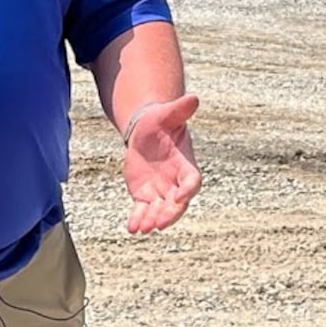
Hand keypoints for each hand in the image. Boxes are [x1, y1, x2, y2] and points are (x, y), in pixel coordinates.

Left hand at [122, 95, 201, 234]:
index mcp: (186, 164)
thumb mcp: (166, 114)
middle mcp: (176, 182)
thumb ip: (179, 110)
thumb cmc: (159, 122)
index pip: (192, 181)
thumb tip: (193, 98)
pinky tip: (131, 228)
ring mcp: (161, 191)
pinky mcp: (145, 196)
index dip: (188, 190)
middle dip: (169, 214)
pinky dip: (138, 220)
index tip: (180, 197)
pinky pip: (143, 211)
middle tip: (159, 223)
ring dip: (152, 220)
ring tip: (142, 228)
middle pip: (177, 204)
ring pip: (159, 211)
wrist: (144, 132)